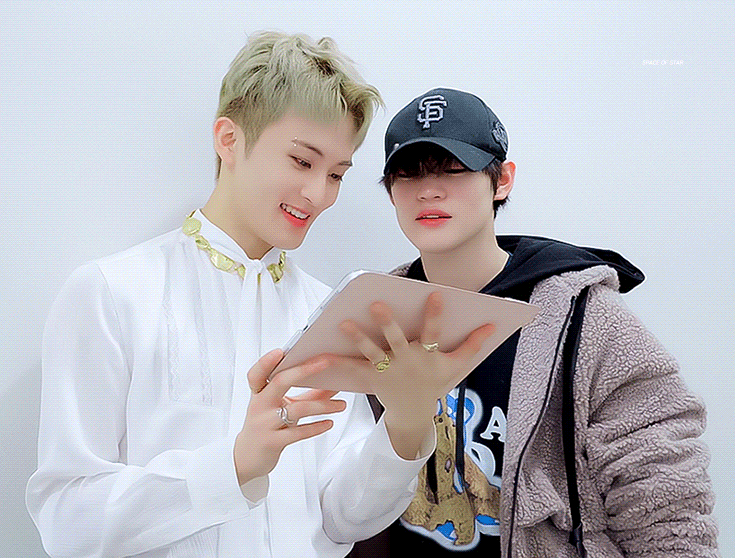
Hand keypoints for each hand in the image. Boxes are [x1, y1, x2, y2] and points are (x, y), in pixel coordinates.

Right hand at [233, 349, 346, 485]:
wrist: (246, 458)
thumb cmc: (266, 426)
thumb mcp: (282, 407)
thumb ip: (306, 395)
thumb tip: (333, 384)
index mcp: (259, 393)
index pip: (258, 373)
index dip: (266, 362)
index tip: (281, 351)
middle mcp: (260, 405)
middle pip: (280, 382)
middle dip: (303, 371)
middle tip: (325, 363)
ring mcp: (265, 424)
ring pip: (296, 409)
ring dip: (322, 405)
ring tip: (341, 405)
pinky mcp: (272, 442)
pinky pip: (298, 432)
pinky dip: (316, 426)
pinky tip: (329, 422)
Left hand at [337, 292, 494, 457]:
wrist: (413, 413)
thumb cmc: (435, 383)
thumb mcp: (455, 366)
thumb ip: (472, 344)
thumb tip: (492, 326)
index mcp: (427, 356)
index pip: (433, 332)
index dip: (435, 315)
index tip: (435, 294)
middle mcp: (406, 362)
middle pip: (396, 340)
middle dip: (387, 323)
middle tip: (377, 305)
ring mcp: (388, 370)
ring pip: (371, 352)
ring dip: (358, 338)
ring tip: (343, 323)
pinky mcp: (372, 378)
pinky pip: (353, 369)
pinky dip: (338, 362)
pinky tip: (321, 353)